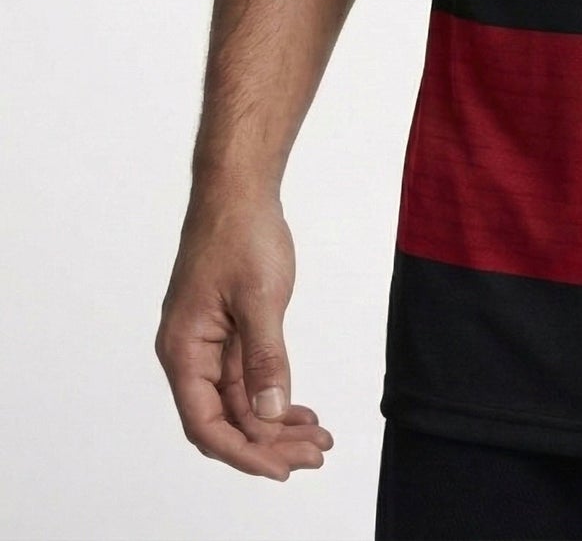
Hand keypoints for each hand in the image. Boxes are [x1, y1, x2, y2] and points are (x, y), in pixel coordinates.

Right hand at [156, 191, 332, 478]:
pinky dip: (274, 394)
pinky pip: (248, 377)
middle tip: (315, 456)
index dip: (243, 453)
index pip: (207, 424)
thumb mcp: (260, 298)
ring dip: (276, 423)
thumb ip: (264, 358)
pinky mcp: (228, 330)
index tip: (282, 469)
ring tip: (317, 440)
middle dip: (269, 444)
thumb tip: (269, 413)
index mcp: (184, 351)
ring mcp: (209, 343)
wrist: (239, 191)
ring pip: (240, 401)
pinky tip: (301, 410)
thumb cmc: (240, 235)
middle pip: (225, 419)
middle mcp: (190, 354)